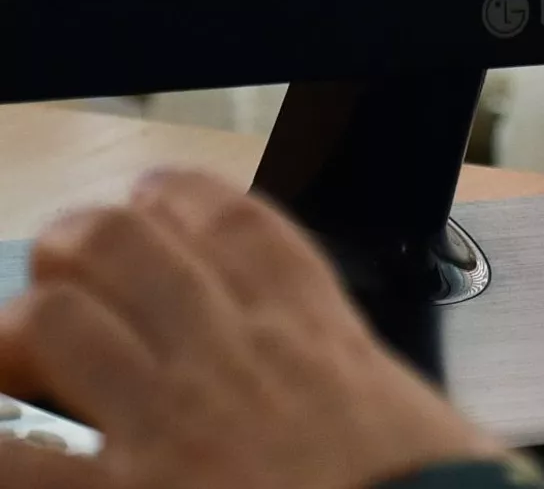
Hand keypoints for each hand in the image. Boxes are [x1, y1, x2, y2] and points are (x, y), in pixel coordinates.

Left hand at [0, 170, 501, 488]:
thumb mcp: (401, 408)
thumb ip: (349, 381)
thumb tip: (333, 385)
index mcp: (312, 321)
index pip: (231, 216)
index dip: (176, 195)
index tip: (151, 201)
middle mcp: (232, 347)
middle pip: (127, 242)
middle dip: (78, 244)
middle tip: (63, 273)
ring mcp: (168, 418)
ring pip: (56, 318)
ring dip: (22, 329)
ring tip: (14, 355)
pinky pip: (14, 452)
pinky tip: (3, 442)